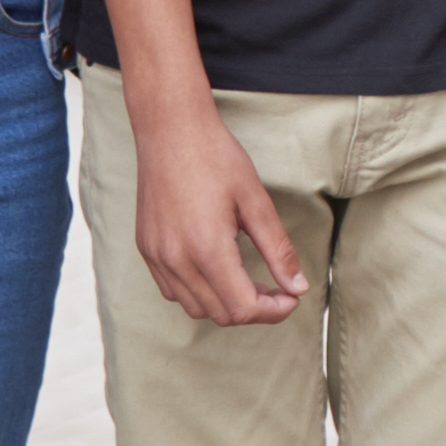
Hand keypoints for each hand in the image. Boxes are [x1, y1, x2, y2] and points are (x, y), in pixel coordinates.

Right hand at [127, 96, 304, 326]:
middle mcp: (176, 260)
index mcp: (207, 248)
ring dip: (227, 304)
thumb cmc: (216, 158)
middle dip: (255, 309)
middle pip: (221, 314)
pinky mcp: (147, 249)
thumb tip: (299, 287)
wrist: (170, 130)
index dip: (274, 311)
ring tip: (250, 282)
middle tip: (278, 289)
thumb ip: (278, 250)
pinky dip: (200, 293)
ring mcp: (157, 257)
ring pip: (196, 308)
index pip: (243, 308)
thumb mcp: (256, 202)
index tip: (292, 296)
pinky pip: (173, 291)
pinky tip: (219, 272)